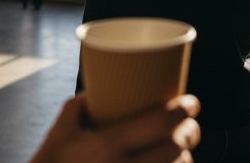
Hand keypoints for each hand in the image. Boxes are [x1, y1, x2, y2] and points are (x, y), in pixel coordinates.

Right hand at [29, 94, 200, 162]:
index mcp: (106, 145)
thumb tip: (93, 92)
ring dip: (184, 159)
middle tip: (189, 125)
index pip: (159, 123)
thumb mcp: (58, 136)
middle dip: (190, 133)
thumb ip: (76, 110)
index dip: (183, 110)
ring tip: (180, 150)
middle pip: (176, 147)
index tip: (191, 103)